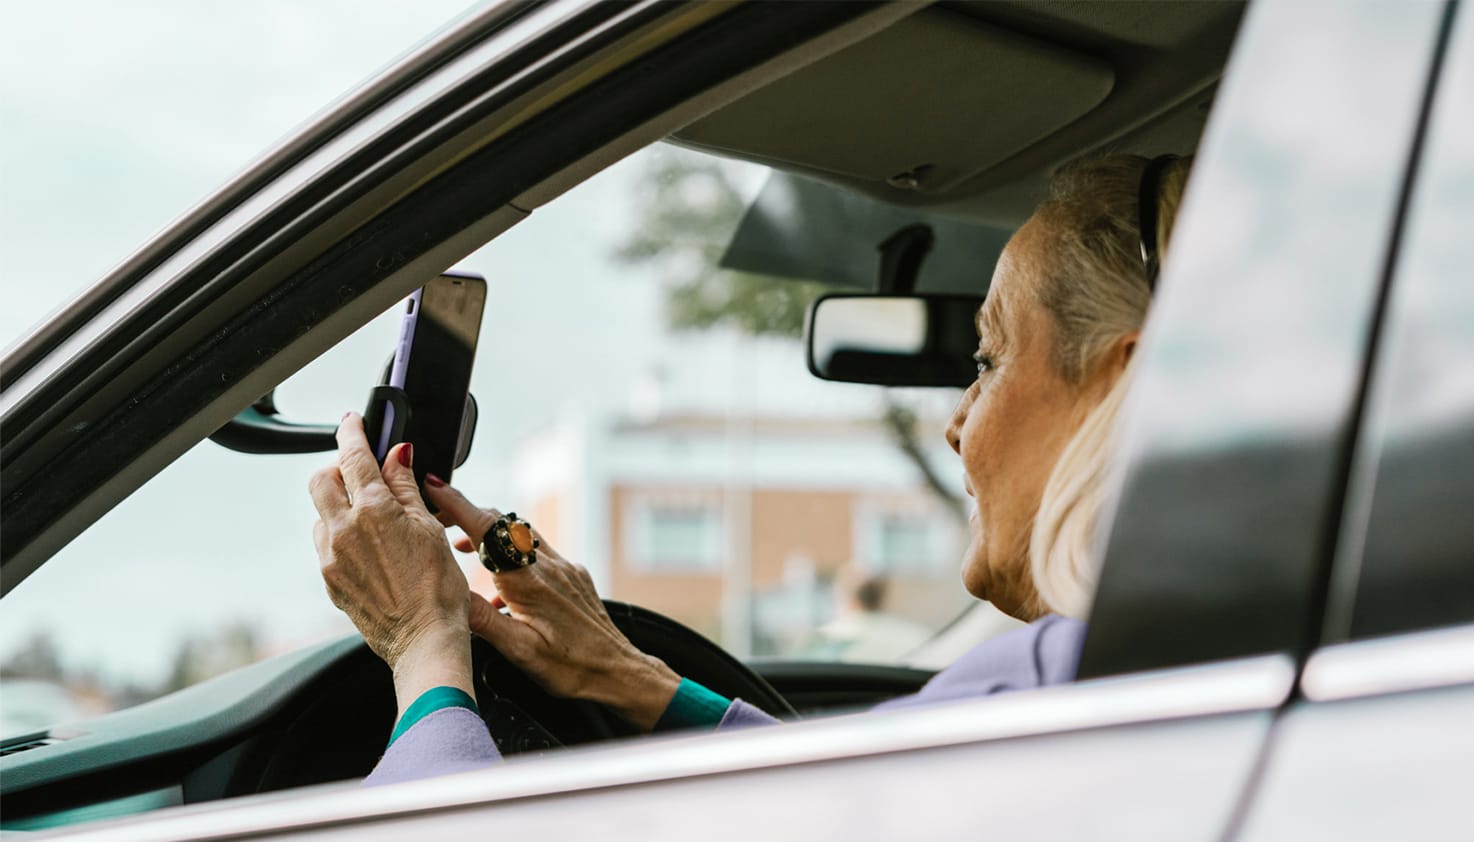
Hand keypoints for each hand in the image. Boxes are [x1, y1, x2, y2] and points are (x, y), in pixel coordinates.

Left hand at [308, 414, 474, 720]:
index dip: (352, 432)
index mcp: (372, 512)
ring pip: (322, 514)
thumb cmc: (437, 588)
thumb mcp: (429, 528)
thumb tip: (396, 455)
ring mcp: (331, 558)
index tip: (352, 421)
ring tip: (374, 519)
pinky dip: (341, 535)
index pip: (353, 456)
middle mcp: (342, 531)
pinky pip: (326, 544)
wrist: (423, 640)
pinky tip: (370, 549)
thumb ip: (405, 487)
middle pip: (321, 480)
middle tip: (363, 472)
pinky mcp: (329, 581)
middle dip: (338, 469)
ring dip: (339, 505)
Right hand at [426, 479, 680, 730]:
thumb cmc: (569, 667)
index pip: (486, 529)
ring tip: (465, 548)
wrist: (617, 672)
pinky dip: (515, 554)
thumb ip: (481, 618)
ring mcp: (564, 567)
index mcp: (527, 581)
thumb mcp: (518, 650)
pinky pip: (539, 552)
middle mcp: (547, 566)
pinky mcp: (575, 575)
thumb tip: (447, 592)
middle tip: (440, 521)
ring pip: (522, 534)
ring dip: (491, 534)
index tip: (434, 487)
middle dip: (468, 515)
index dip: (456, 504)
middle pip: (502, 523)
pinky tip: (506, 585)